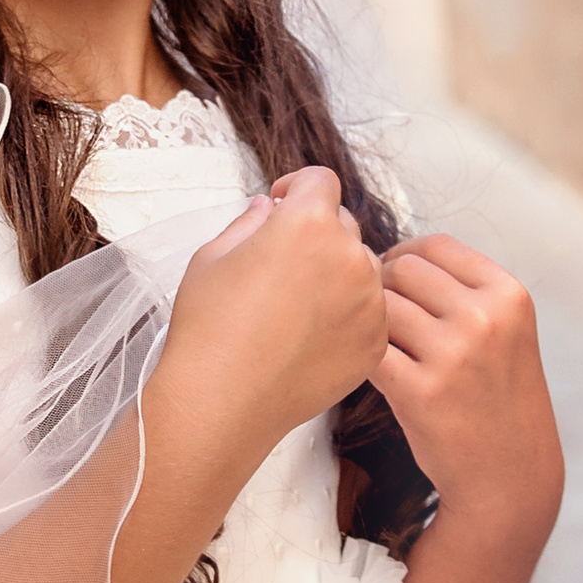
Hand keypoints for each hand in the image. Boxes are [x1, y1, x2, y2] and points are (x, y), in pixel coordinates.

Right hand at [166, 165, 385, 458]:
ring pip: (361, 270)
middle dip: (318, 233)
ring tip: (297, 306)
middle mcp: (350, 257)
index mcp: (308, 223)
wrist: (222, 401)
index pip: (322, 181)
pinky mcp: (374, 342)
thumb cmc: (209, 326)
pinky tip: (310, 336)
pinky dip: (348, 315)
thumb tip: (272, 209)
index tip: (284, 204)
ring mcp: (369, 303)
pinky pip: (369, 312)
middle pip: (344, 225)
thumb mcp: (213, 256)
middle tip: (284, 264)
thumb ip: (250, 222)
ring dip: (337, 275)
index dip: (300, 187)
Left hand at [373, 236, 561, 527]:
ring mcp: (453, 355)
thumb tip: (391, 257)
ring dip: (371, 322)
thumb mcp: (506, 332)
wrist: (510, 474)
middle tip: (381, 317)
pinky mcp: (421, 392)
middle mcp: (485, 319)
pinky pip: (369, 350)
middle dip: (383, 288)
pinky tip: (373, 369)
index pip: (436, 245)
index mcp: (509, 295)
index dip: (404, 256)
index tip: (393, 278)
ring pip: (380, 307)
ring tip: (379, 345)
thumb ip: (463, 291)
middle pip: (402, 270)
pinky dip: (362, 355)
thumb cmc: (497, 399)